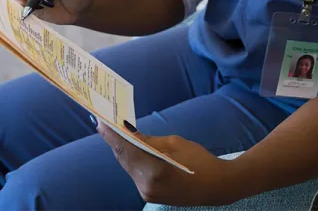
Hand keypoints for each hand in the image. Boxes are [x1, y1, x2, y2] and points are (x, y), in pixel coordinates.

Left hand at [96, 121, 240, 206]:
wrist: (217, 187)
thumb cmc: (200, 160)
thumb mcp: (175, 143)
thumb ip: (149, 141)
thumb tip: (129, 132)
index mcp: (155, 169)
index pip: (126, 149)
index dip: (112, 134)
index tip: (100, 121)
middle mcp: (147, 185)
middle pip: (124, 159)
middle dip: (114, 141)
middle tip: (104, 124)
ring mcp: (147, 193)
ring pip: (128, 167)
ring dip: (121, 150)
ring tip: (113, 134)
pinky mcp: (149, 196)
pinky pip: (135, 174)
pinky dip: (131, 160)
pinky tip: (128, 149)